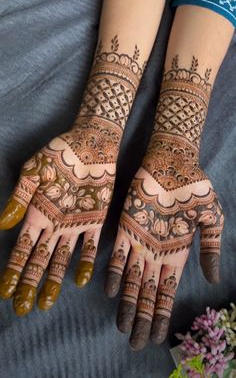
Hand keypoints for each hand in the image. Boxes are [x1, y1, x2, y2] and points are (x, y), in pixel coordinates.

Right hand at [0, 33, 141, 315]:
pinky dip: (84, 262)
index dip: (12, 270)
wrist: (90, 145)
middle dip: (29, 283)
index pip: (21, 248)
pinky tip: (79, 280)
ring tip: (46, 303)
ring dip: (52, 280)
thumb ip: (20, 198)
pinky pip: (88, 246)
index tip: (4, 291)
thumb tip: (3, 225)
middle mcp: (53, 224)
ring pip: (60, 259)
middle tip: (22, 309)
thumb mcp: (33, 171)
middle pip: (38, 260)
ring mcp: (74, 225)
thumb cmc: (58, 155)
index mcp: (36, 213)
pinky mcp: (94, 221)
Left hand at [104, 133, 223, 349]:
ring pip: (133, 280)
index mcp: (177, 253)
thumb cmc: (193, 188)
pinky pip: (119, 254)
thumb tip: (214, 280)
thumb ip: (210, 249)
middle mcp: (156, 252)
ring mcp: (140, 241)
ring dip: (128, 303)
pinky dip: (116, 273)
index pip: (168, 292)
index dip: (163, 315)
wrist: (172, 163)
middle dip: (143, 318)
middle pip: (149, 293)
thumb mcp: (211, 218)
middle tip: (135, 343)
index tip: (157, 337)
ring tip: (123, 326)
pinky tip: (112, 292)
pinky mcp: (125, 227)